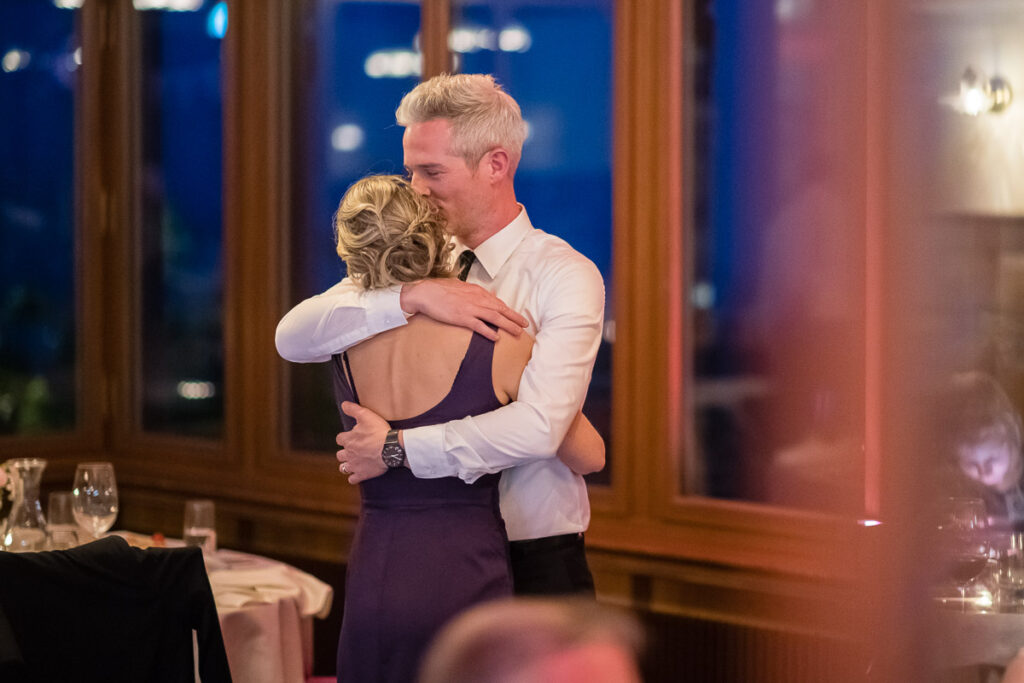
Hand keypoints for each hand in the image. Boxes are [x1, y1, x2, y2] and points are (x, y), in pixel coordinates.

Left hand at [336, 402, 388, 483]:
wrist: (391, 448)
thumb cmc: (379, 431)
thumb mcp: (366, 415)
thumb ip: (353, 409)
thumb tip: (343, 404)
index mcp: (348, 439)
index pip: (339, 439)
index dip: (345, 438)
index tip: (352, 437)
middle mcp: (348, 453)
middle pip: (340, 454)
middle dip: (345, 452)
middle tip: (354, 450)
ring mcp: (355, 465)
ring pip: (343, 468)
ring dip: (347, 465)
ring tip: (354, 462)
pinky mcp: (362, 474)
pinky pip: (352, 479)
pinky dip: (354, 477)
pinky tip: (358, 474)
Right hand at [400, 279, 527, 340]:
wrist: (425, 292)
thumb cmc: (438, 289)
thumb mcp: (458, 286)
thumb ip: (470, 291)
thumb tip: (477, 294)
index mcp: (476, 291)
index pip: (496, 301)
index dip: (507, 309)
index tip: (515, 316)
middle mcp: (476, 299)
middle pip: (500, 309)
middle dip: (514, 317)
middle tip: (525, 325)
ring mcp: (470, 308)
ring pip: (495, 318)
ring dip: (508, 325)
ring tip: (517, 332)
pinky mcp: (462, 318)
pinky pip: (479, 326)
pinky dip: (489, 332)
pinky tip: (496, 338)